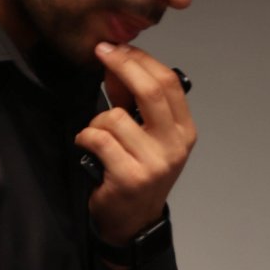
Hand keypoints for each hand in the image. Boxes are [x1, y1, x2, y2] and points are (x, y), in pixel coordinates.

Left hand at [77, 42, 195, 245]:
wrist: (133, 221)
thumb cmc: (137, 173)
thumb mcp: (146, 134)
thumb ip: (134, 99)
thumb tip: (115, 61)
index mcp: (183, 132)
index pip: (168, 82)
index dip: (140, 58)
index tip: (116, 48)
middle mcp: (174, 147)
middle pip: (150, 90)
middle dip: (121, 64)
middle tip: (101, 54)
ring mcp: (154, 164)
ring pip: (115, 117)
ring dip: (97, 122)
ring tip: (99, 137)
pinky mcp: (130, 177)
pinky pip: (98, 138)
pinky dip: (86, 138)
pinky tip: (90, 149)